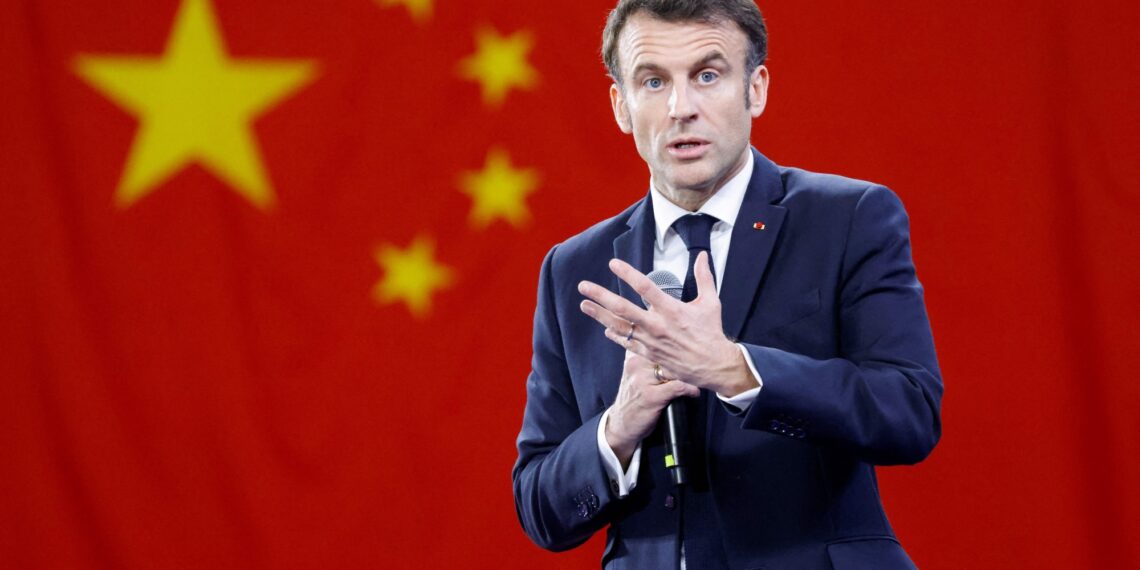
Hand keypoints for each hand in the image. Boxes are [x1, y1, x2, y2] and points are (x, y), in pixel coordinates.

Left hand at [579, 253, 755, 396]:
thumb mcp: (710, 302)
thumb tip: (703, 256)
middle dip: (601, 296)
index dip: (627, 274)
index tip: (613, 264)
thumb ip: (704, 277)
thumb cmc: (711, 333)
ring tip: (584, 305)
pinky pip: (627, 344)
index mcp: (672, 310)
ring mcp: (651, 341)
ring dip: (600, 315)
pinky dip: (615, 335)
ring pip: (619, 326)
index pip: (645, 287)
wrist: (713, 366)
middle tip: (584, 286)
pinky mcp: (650, 354)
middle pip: (623, 308)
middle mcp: (657, 325)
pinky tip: (605, 328)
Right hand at [604, 351, 698, 468]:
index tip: (694, 344)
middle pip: (669, 353)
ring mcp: (643, 380)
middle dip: (687, 357)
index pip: (660, 341)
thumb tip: (671, 344)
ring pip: (675, 368)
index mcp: (633, 355)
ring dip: (691, 373)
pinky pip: (678, 386)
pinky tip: (694, 392)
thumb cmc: (633, 398)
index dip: (678, 342)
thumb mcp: (635, 372)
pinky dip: (690, 389)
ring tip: (700, 376)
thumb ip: (646, 356)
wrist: (621, 424)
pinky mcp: (651, 396)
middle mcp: (636, 364)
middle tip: (702, 361)